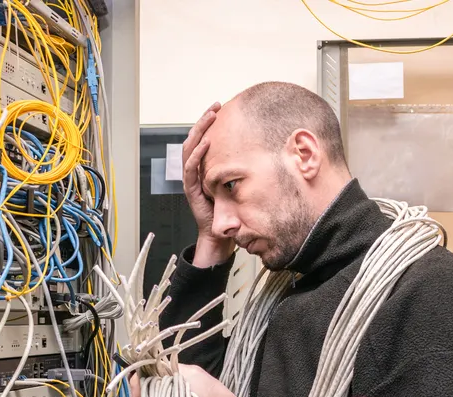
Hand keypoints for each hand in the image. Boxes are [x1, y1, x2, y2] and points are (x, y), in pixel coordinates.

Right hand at [182, 103, 233, 267]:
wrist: (220, 233)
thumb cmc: (229, 210)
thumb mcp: (237, 183)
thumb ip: (242, 168)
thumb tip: (263, 151)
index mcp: (204, 167)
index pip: (203, 139)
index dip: (209, 123)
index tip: (221, 109)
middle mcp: (196, 171)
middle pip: (194, 139)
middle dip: (204, 120)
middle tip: (215, 107)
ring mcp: (192, 179)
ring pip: (189, 149)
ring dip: (199, 131)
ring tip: (210, 118)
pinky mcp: (191, 190)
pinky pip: (190, 169)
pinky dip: (197, 155)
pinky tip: (206, 143)